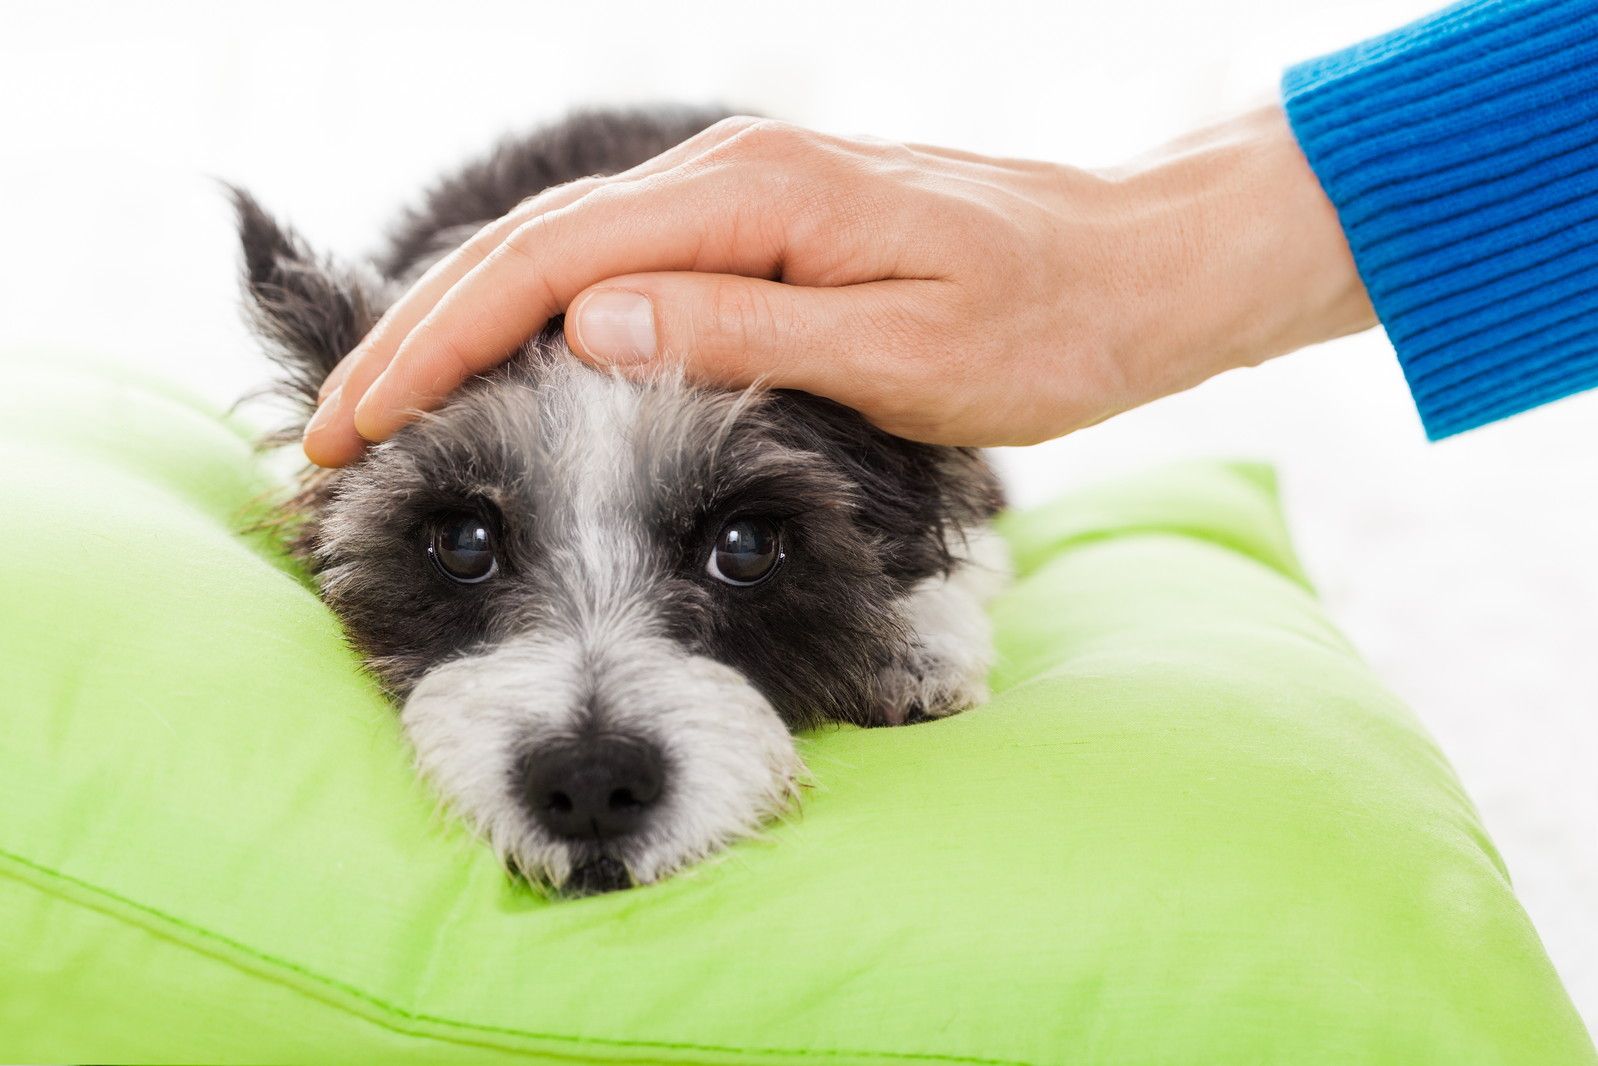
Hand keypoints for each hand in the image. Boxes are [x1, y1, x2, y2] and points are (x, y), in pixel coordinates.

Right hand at [304, 107, 1373, 465]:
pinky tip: (503, 367)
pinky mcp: (760, 234)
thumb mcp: (903, 351)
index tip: (362, 425)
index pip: (551, 267)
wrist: (1132, 271)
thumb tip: (588, 329)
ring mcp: (742, 201)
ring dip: (461, 331)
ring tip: (384, 409)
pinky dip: (536, 320)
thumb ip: (743, 333)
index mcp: (754, 198)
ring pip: (563, 257)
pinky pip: (617, 269)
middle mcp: (731, 179)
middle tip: (329, 435)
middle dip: (418, 339)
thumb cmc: (1045, 325)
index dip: (442, 346)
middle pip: (530, 251)